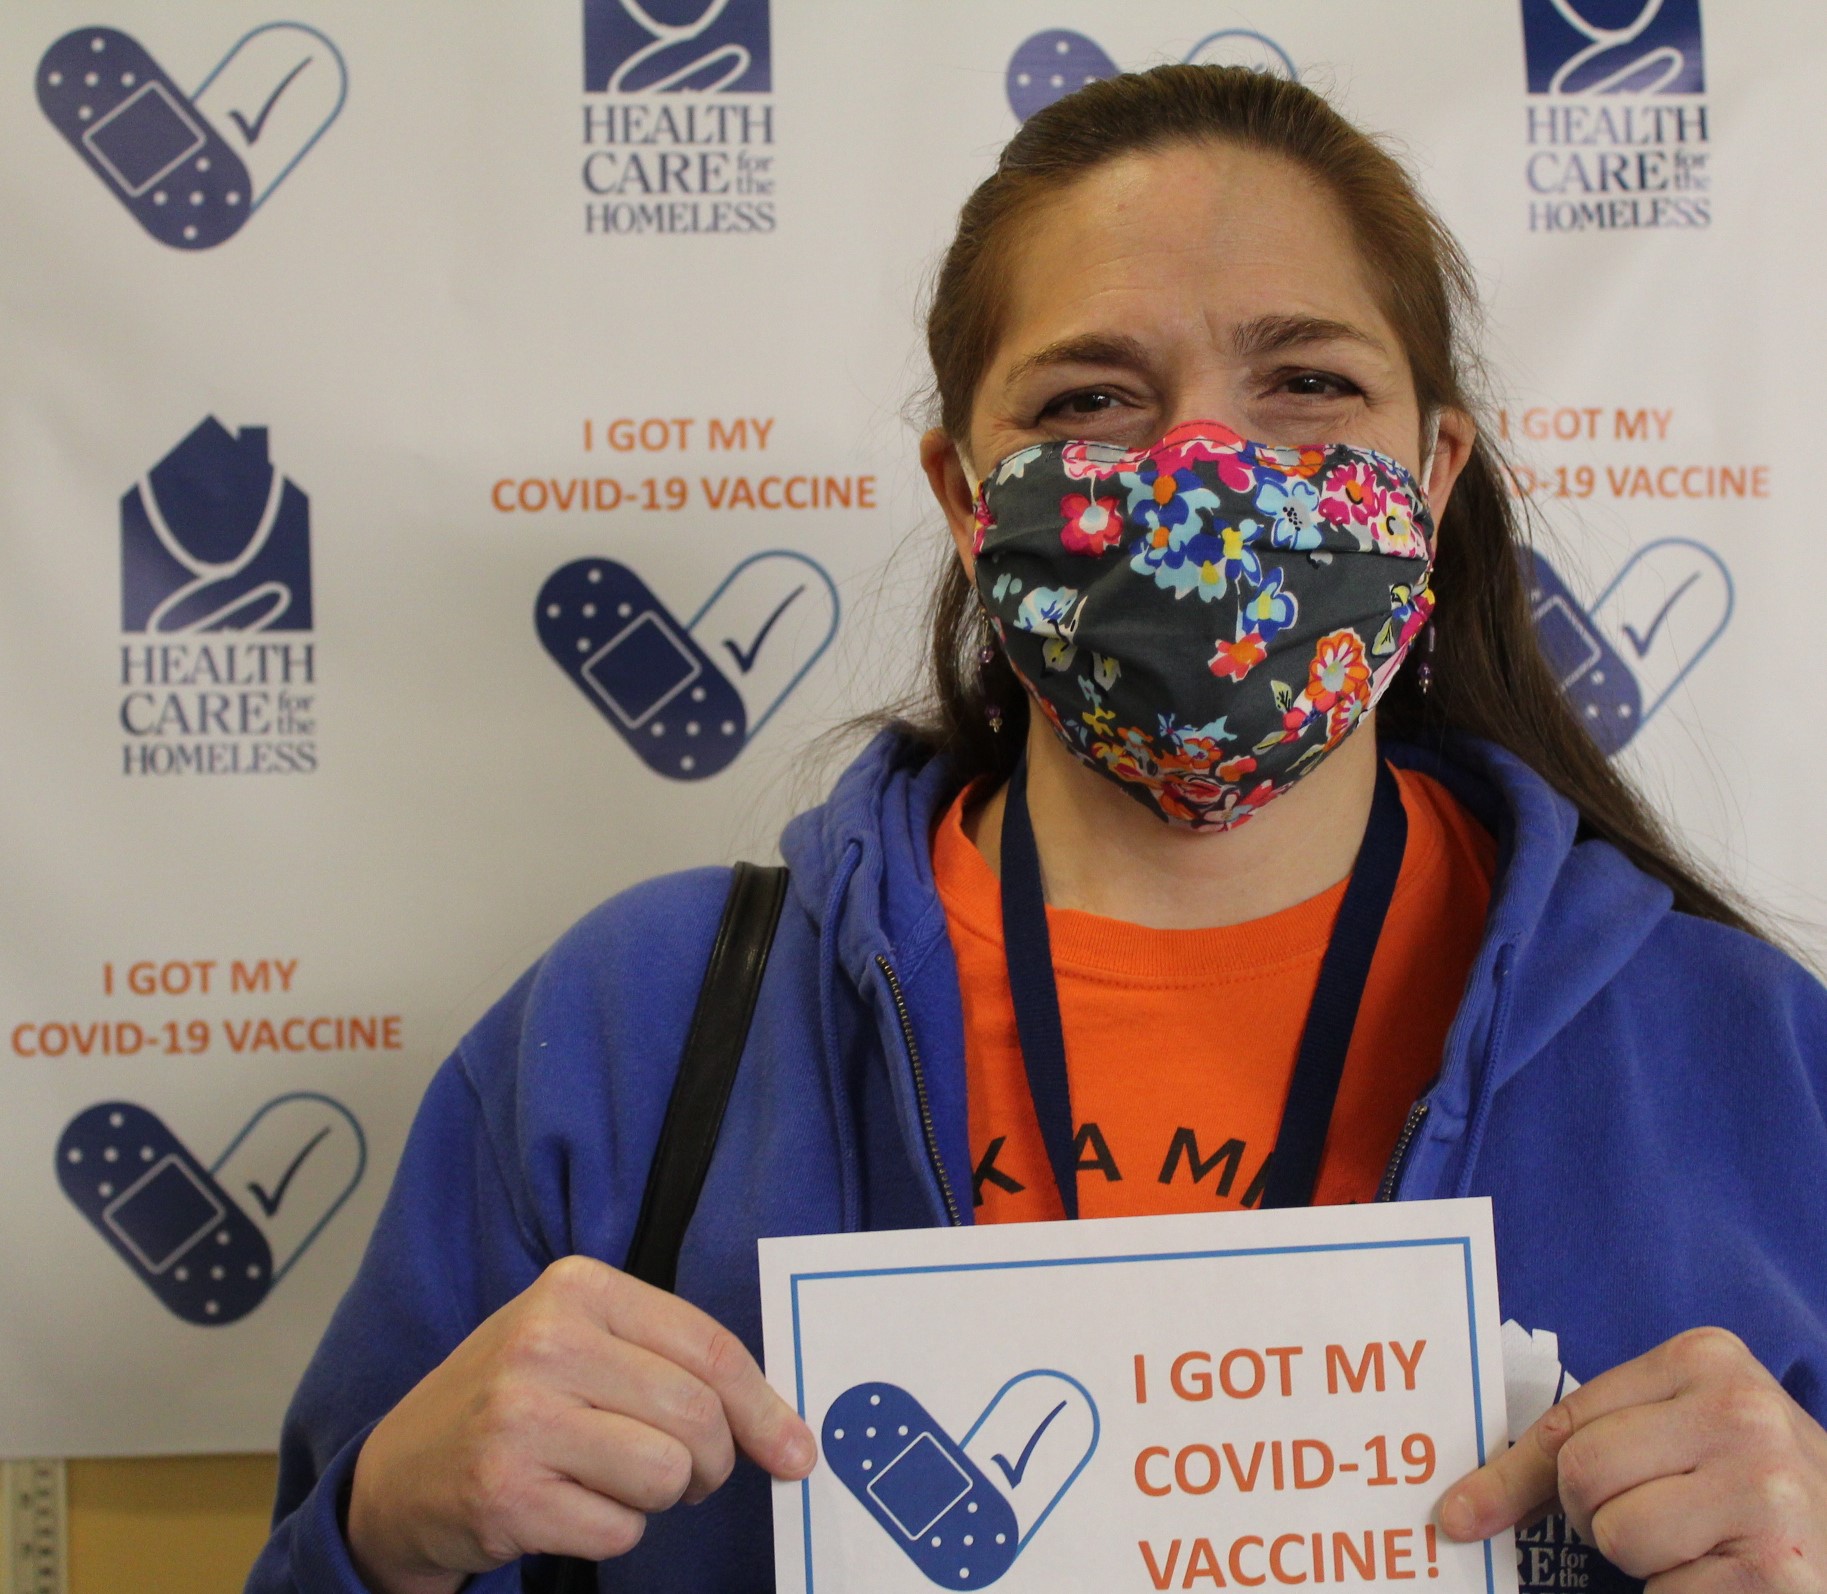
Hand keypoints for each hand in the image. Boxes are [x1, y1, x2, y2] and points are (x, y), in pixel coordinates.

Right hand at [345, 1256, 815, 1593]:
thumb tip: (784, 1428)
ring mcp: (520, 1417)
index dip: (764, 1407)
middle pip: (696, 1415)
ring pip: (666, 1475)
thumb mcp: (582, 1343)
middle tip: (692, 1476)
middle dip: (715, 1462)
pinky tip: (570, 1507)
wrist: (399, 1472)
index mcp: (577, 1288)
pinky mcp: (505, 1493)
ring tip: (618, 1483)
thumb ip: (672, 1360)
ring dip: (660, 1498)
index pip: (709, 1346)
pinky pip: (619, 1529)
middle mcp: (546, 1341)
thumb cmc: (516, 1400)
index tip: (794, 1449)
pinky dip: (613, 1531)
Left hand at [1439, 1326, 1826, 1593]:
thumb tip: (1463, 1509)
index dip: (1514, 1476)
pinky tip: (1726, 1580)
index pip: (1566, 1418)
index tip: (1464, 1512)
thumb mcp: (1684, 1432)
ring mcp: (1764, 1491)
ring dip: (1642, 1561)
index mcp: (1706, 1359)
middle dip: (1595, 1516)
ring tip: (1699, 1546)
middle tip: (1652, 1521)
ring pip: (1616, 1534)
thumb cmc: (1755, 1484)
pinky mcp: (1776, 1570)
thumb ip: (1593, 1441)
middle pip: (1581, 1473)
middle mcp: (1740, 1413)